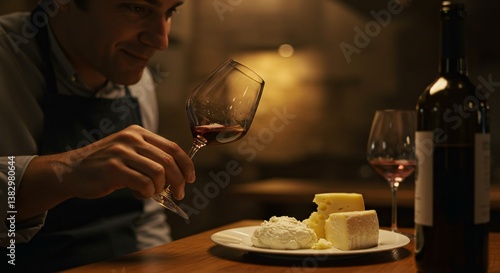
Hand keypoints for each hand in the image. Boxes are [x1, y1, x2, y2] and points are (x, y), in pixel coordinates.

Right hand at [53, 125, 195, 199]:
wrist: (71, 171)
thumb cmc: (105, 165)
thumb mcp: (129, 152)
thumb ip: (150, 158)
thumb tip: (178, 175)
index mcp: (139, 133)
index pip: (173, 147)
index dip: (186, 164)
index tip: (190, 178)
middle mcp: (131, 139)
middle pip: (169, 160)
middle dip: (179, 180)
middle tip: (179, 193)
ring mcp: (121, 152)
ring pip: (159, 172)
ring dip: (161, 188)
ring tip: (153, 193)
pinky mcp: (113, 168)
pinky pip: (143, 183)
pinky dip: (147, 192)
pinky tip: (140, 193)